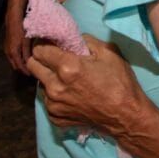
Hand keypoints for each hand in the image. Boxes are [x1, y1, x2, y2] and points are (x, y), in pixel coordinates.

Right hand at [4, 15, 31, 74]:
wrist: (13, 20)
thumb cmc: (22, 29)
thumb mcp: (26, 42)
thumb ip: (27, 53)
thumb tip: (29, 63)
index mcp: (13, 53)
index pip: (19, 66)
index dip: (25, 71)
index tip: (31, 75)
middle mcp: (8, 53)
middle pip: (15, 65)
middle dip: (22, 69)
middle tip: (31, 71)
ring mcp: (6, 50)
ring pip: (13, 61)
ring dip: (19, 64)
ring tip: (28, 65)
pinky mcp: (7, 46)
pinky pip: (12, 56)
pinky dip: (17, 59)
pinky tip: (24, 57)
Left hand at [28, 36, 146, 136]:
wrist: (126, 116)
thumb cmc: (120, 82)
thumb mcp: (109, 52)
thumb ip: (86, 40)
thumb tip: (72, 39)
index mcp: (67, 67)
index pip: (39, 49)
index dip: (44, 43)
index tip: (51, 43)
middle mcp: (55, 86)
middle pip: (32, 65)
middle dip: (41, 58)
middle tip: (55, 58)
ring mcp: (53, 104)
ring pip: (39, 83)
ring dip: (49, 77)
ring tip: (67, 79)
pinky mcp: (55, 117)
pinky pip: (48, 101)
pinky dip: (55, 95)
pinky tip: (71, 95)